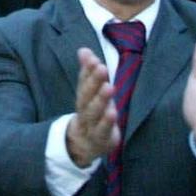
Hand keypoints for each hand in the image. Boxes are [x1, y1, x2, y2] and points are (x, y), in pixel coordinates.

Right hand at [64, 47, 119, 166]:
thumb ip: (88, 72)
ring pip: (93, 111)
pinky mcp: (100, 138)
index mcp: (83, 97)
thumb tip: (83, 50)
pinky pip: (102, 130)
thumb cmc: (92, 113)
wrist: (83, 145)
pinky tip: (112, 112)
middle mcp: (84, 109)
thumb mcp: (90, 93)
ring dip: (100, 99)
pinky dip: (106, 122)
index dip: (87, 70)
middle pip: (86, 94)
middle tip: (101, 67)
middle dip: (93, 80)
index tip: (93, 58)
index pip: (83, 81)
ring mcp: (91, 125)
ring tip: (108, 86)